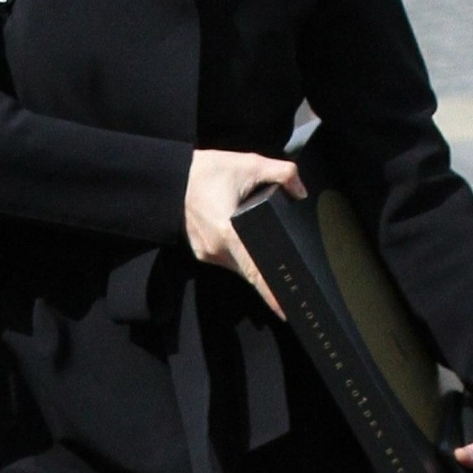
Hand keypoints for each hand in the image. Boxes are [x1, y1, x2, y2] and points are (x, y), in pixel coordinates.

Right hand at [184, 148, 304, 317]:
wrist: (172, 177)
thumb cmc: (207, 171)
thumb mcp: (250, 163)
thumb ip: (282, 173)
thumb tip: (300, 191)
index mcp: (228, 232)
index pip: (255, 270)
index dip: (271, 292)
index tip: (286, 309)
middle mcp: (217, 249)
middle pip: (250, 273)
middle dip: (270, 279)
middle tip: (292, 285)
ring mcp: (207, 254)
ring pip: (239, 268)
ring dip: (255, 266)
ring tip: (274, 264)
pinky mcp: (202, 253)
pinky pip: (228, 261)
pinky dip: (241, 258)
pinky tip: (251, 249)